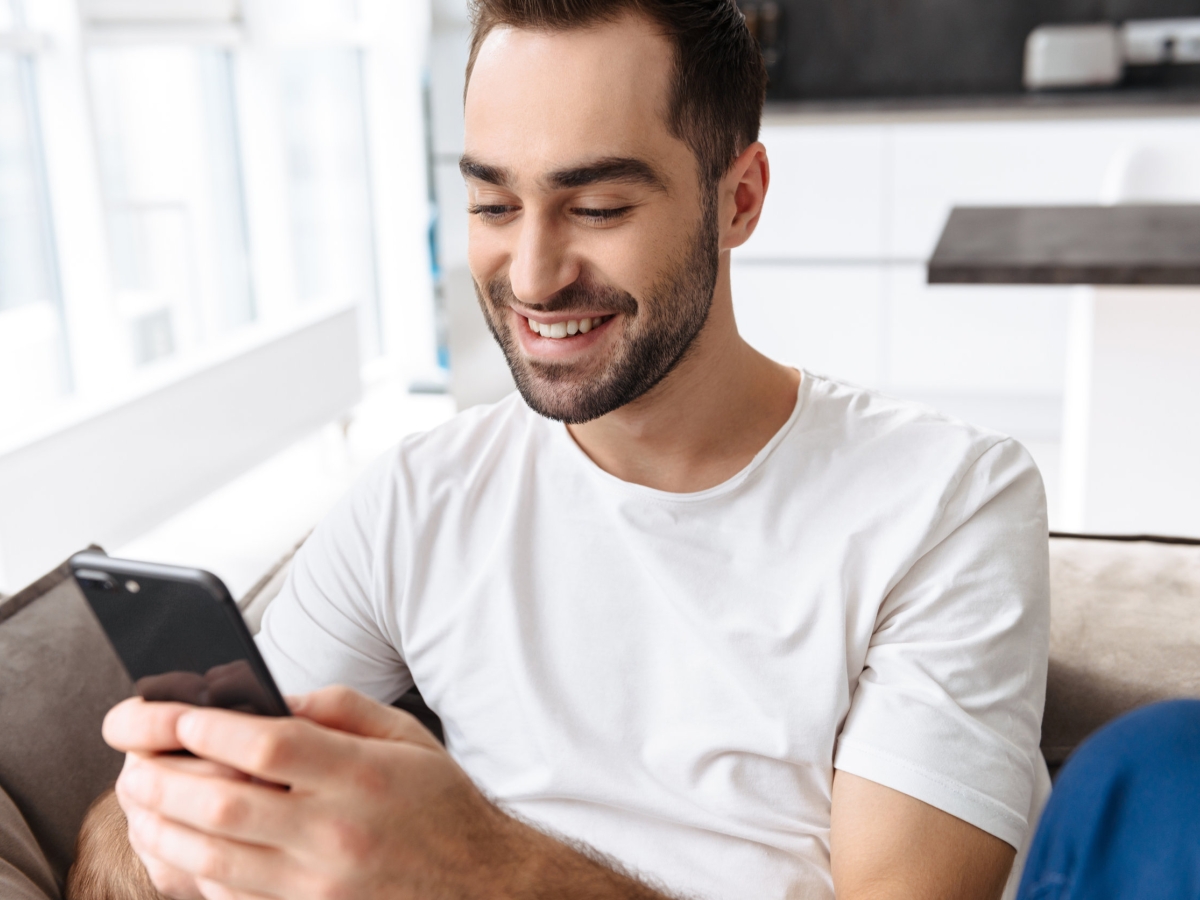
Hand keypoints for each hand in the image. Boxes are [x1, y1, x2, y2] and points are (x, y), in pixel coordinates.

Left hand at [104, 686, 526, 899]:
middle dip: (160, 777)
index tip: (168, 714)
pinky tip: (172, 844)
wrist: (482, 886)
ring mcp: (318, 886)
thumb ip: (339, 708)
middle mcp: (335, 834)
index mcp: (361, 776)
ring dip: (160, 825)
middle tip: (129, 757)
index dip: (207, 727)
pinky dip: (189, 871)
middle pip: (223, 805)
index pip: (268, 746)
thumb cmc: (439, 803)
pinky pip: (229, 898)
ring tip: (136, 798)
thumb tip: (269, 699)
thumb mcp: (406, 735)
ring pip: (212, 858)